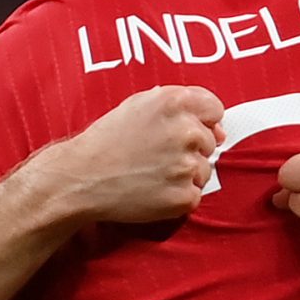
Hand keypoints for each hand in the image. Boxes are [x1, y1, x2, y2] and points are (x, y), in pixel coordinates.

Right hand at [35, 85, 225, 225]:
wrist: (80, 178)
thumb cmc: (106, 141)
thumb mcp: (139, 105)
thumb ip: (180, 106)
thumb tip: (219, 131)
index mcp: (175, 102)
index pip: (215, 109)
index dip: (201, 121)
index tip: (182, 132)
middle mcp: (186, 131)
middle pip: (210, 142)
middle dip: (189, 149)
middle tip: (155, 155)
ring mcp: (186, 165)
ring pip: (204, 170)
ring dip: (184, 174)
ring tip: (151, 174)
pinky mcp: (184, 197)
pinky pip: (194, 196)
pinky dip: (177, 197)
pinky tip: (152, 190)